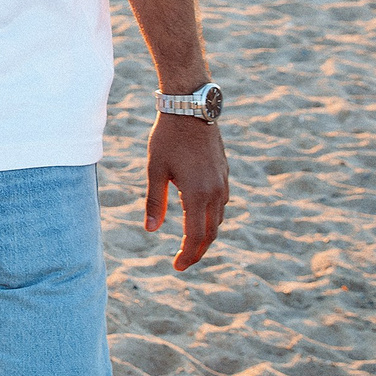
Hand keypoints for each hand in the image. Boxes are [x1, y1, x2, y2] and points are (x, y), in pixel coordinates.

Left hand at [144, 112, 229, 270]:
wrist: (190, 107)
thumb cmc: (167, 138)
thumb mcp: (155, 170)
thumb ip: (154, 202)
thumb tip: (151, 230)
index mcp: (197, 194)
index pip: (195, 236)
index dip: (187, 255)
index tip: (177, 267)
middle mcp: (215, 192)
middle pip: (210, 233)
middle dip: (197, 251)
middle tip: (182, 261)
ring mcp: (223, 182)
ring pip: (218, 219)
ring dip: (205, 234)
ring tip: (189, 243)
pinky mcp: (224, 172)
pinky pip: (221, 203)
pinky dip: (211, 217)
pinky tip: (198, 217)